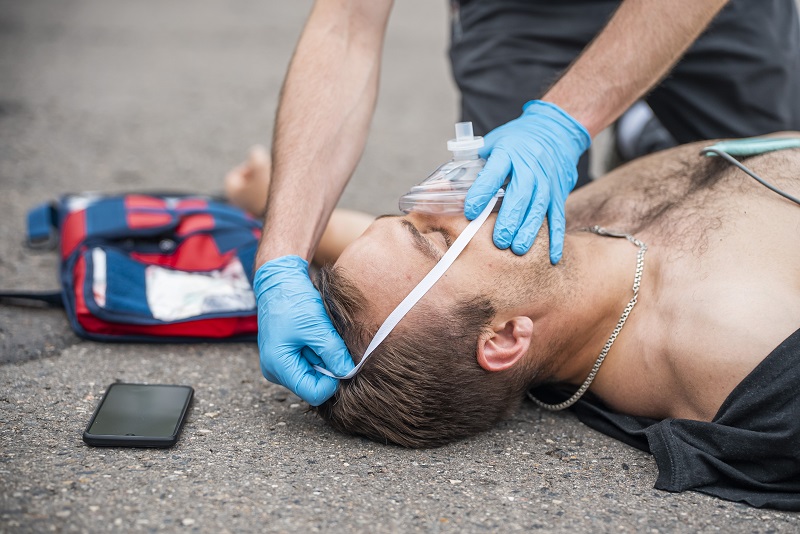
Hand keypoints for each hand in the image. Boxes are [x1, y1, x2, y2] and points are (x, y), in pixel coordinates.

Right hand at [254, 255, 353, 405]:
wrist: (280, 281)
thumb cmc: (293, 301)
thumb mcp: (317, 327)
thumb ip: (333, 352)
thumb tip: (348, 372)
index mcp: (278, 366)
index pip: (313, 393)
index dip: (332, 383)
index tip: (344, 362)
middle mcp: (276, 370)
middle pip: (312, 384)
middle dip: (328, 367)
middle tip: (331, 342)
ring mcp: (280, 363)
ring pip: (312, 373)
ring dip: (324, 357)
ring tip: (321, 335)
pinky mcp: (286, 355)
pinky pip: (308, 362)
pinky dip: (318, 351)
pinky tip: (317, 334)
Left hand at [464, 100, 590, 262]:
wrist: (554, 130)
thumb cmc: (516, 140)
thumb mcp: (493, 142)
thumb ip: (473, 164)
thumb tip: (442, 186)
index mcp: (508, 152)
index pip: (494, 173)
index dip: (482, 192)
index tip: (471, 211)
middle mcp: (530, 166)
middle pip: (521, 194)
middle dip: (510, 219)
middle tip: (499, 241)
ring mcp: (547, 180)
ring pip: (539, 207)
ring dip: (529, 230)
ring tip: (517, 249)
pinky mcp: (559, 193)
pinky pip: (559, 217)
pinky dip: (557, 238)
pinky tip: (552, 257)